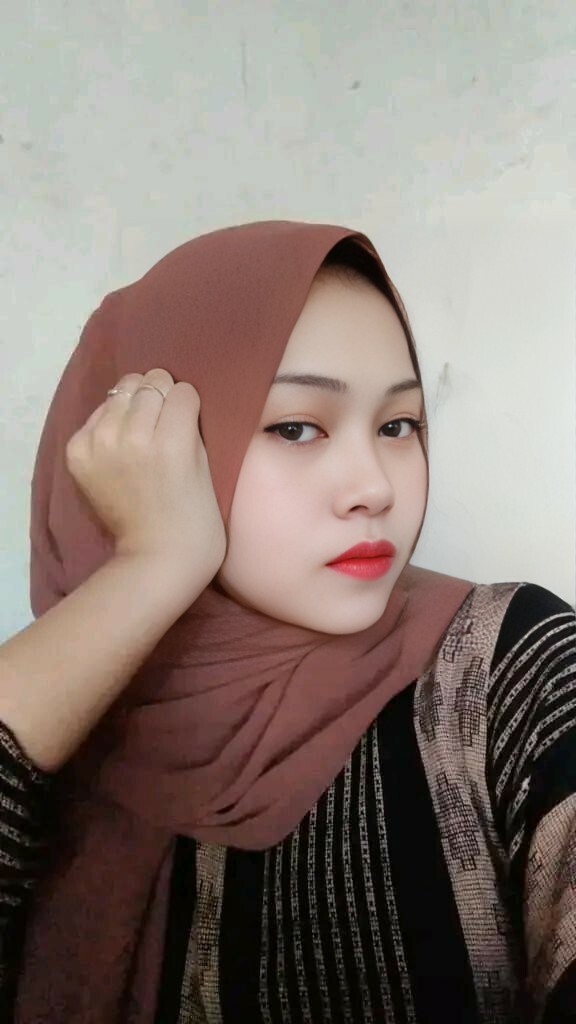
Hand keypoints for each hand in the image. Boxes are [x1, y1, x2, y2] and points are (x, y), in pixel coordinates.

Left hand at [65, 369, 226, 591]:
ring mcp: (100, 444)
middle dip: (161, 398)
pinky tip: (119, 443)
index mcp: (171, 443)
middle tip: (164, 421)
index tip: (188, 421)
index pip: (181, 392)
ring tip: (140, 428)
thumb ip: (190, 429)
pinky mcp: (78, 453)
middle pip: (149, 384)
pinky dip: (109, 422)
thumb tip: (173, 402)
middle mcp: (132, 437)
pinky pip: (96, 416)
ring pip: (120, 392)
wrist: (155, 557)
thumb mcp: (206, 468)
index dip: (188, 405)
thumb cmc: (196, 519)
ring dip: (134, 405)